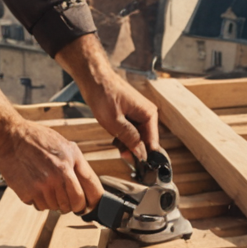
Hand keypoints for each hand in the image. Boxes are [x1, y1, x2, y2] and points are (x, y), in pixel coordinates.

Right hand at [0, 92, 102, 212]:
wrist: (9, 137)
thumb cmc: (38, 139)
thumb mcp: (65, 145)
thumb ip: (78, 165)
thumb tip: (89, 188)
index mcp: (71, 161)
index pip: (93, 190)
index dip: (94, 201)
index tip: (91, 204)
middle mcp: (59, 175)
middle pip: (76, 204)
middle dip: (74, 204)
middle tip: (67, 198)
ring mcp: (43, 186)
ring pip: (57, 208)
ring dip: (55, 201)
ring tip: (47, 185)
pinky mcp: (28, 193)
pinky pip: (40, 206)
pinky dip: (40, 200)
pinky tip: (35, 185)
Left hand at [56, 34, 160, 161]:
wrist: (93, 78)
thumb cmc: (103, 94)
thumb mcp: (115, 122)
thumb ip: (130, 139)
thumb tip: (142, 154)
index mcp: (149, 114)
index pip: (153, 143)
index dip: (145, 157)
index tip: (139, 169)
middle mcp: (148, 113)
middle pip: (145, 141)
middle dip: (133, 149)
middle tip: (121, 154)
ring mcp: (140, 113)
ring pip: (137, 136)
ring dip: (127, 142)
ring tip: (115, 140)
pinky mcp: (132, 113)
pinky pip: (132, 130)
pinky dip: (123, 135)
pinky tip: (114, 134)